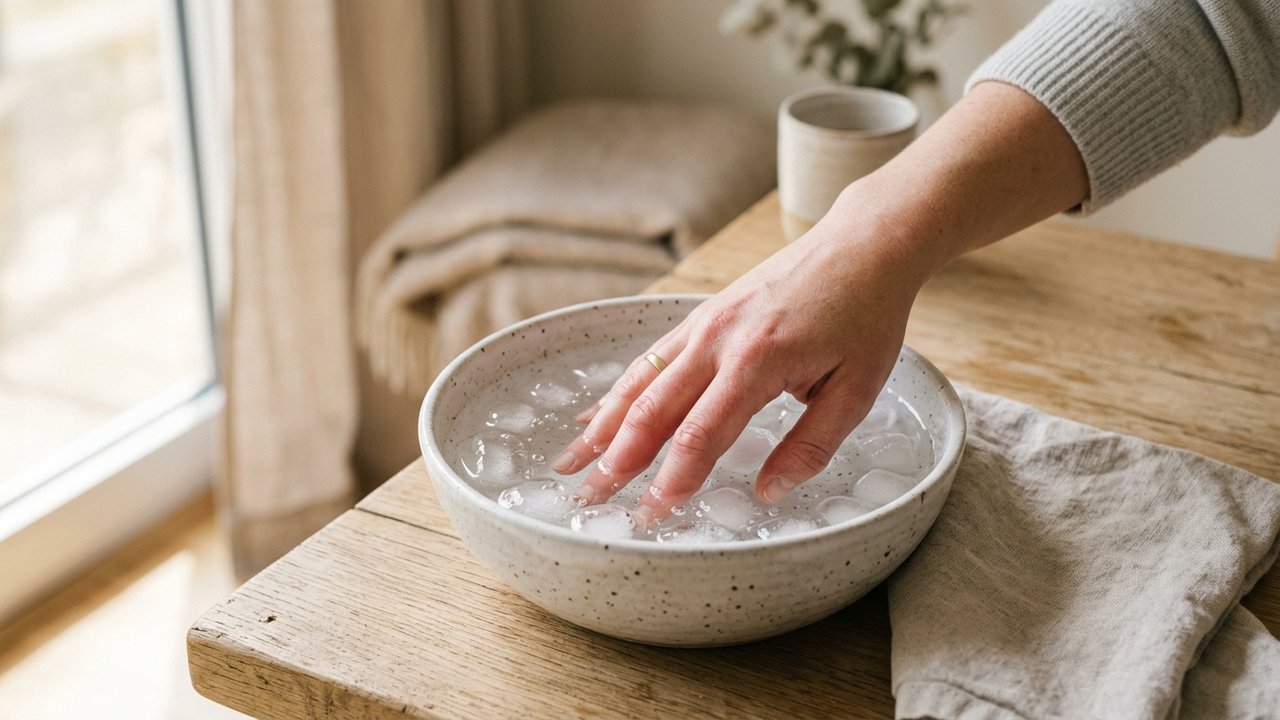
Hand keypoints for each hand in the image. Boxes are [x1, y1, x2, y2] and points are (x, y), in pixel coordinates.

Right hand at [551, 82, 1087, 523]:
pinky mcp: (702, 316)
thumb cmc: (866, 316)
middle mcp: (718, 340)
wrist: (862, 244)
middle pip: (653, 410)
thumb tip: (768, 492)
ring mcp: (704, 324)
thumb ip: (812, 445)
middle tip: (589, 501)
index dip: (672, 480)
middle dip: (617, 461)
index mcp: (758, 362)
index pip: (701, 434)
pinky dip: (618, 391)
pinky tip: (596, 417)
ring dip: (602, 428)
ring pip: (639, 382)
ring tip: (570, 464)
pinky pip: (649, 359)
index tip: (652, 516)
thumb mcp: (858, 389)